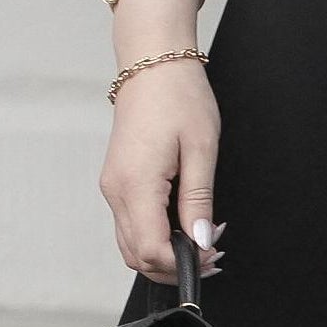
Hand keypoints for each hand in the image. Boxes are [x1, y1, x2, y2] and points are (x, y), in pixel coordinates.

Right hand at [100, 57, 221, 284]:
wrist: (152, 62)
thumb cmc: (178, 95)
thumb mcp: (201, 149)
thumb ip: (199, 201)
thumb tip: (201, 242)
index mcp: (135, 183)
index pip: (152, 250)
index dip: (184, 263)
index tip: (213, 253)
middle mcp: (116, 190)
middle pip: (138, 256)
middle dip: (175, 265)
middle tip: (213, 252)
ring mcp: (112, 186)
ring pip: (132, 245)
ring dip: (165, 253)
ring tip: (201, 238)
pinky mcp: (117, 181)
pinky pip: (131, 224)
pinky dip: (156, 235)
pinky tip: (183, 223)